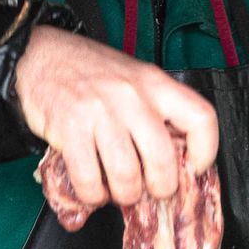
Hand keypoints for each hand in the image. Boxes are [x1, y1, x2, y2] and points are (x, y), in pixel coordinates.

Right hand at [13, 26, 218, 206]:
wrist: (42, 54)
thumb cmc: (92, 71)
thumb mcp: (135, 78)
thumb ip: (157, 110)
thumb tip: (176, 160)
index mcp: (156, 83)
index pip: (201, 119)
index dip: (206, 152)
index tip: (194, 168)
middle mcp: (132, 97)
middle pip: (163, 160)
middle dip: (160, 188)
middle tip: (150, 190)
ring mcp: (101, 113)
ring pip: (127, 176)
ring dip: (124, 194)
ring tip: (119, 190)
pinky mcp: (70, 130)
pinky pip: (89, 180)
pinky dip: (93, 194)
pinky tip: (93, 188)